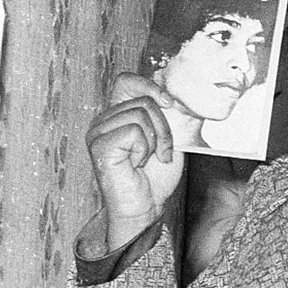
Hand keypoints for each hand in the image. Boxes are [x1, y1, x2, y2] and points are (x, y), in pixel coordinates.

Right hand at [85, 73, 185, 250]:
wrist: (146, 207)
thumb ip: (175, 115)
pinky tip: (137, 164)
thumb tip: (189, 96)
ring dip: (156, 139)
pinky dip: (144, 148)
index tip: (170, 103)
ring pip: (140, 114)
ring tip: (149, 158)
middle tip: (162, 150)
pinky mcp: (99, 145)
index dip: (149, 86)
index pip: (126, 81)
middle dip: (164, 126)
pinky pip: (133, 130)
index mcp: (118, 114)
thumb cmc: (155, 177)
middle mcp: (103, 119)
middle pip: (143, 100)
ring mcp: (97, 131)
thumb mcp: (172, 138)